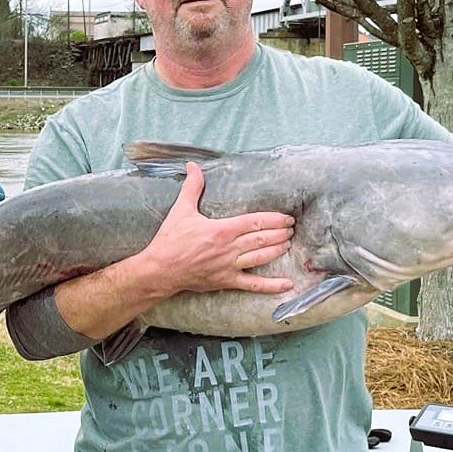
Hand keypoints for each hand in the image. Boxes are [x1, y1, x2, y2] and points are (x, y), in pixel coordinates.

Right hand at [134, 162, 294, 296]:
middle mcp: (229, 248)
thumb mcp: (181, 210)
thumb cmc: (170, 240)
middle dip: (280, 232)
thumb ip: (192, 187)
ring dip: (278, 250)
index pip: (255, 221)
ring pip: (261, 257)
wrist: (160, 269)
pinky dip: (271, 286)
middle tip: (292, 228)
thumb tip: (193, 165)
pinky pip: (253, 285)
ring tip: (288, 243)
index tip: (286, 217)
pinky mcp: (227, 281)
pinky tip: (287, 284)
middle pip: (262, 238)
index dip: (274, 219)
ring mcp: (229, 266)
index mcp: (222, 229)